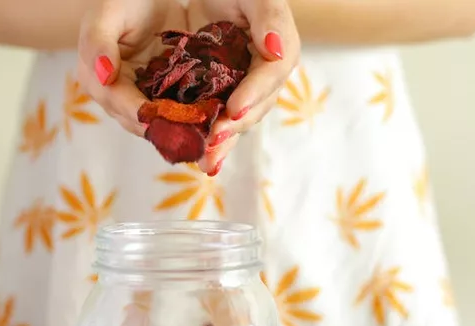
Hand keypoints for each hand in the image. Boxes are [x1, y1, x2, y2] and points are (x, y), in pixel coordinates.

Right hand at [77, 0, 187, 136]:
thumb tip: (103, 75)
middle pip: (136, 120)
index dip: (137, 111)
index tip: (158, 119)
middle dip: (161, 128)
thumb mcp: (107, 15)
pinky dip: (189, 120)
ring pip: (156, 123)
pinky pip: (176, 114)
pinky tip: (208, 123)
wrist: (149, 0)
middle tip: (187, 134)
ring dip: (177, 131)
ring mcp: (140, 99)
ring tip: (200, 135)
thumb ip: (98, 42)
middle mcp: (115, 96)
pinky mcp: (163, 98)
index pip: (116, 100)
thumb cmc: (124, 2)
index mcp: (95, 79)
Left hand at [187, 0, 299, 173]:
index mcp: (277, 48)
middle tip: (214, 140)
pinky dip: (206, 137)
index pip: (272, 73)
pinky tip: (197, 155)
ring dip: (222, 141)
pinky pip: (215, 118)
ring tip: (206, 160)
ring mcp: (241, 86)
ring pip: (236, 119)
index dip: (255, 93)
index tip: (235, 109)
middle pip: (256, 105)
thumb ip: (270, 17)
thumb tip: (276, 51)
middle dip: (235, 126)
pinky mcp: (218, 94)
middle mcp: (262, 73)